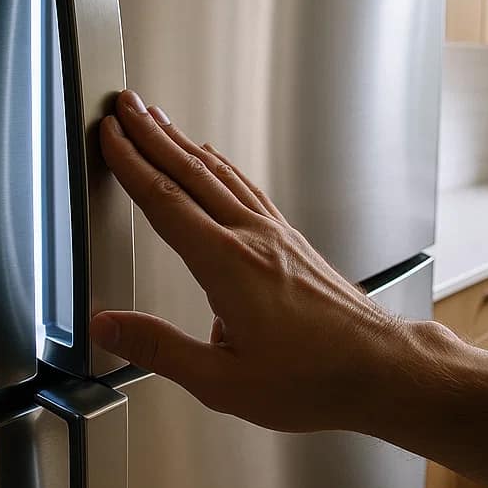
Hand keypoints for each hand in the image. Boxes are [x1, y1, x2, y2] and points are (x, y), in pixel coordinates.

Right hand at [88, 90, 450, 434]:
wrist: (380, 367)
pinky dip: (221, 166)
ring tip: (159, 121)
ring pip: (220, 174)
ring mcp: (275, 234)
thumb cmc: (313, 378)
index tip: (110, 136)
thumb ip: (159, 349)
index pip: (166, 201)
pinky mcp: (292, 241)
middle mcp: (252, 238)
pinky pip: (246, 188)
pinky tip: (216, 162)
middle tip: (126, 106)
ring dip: (183, 144)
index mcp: (228, 266)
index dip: (132, 164)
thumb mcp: (222, 382)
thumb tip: (107, 327)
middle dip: (152, 135)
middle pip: (191, 172)